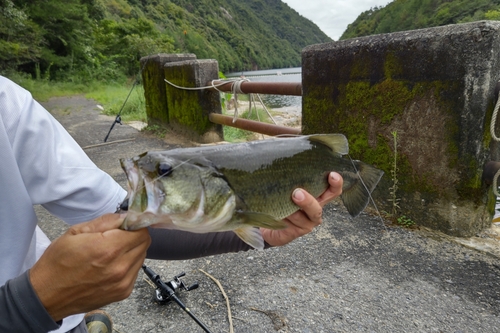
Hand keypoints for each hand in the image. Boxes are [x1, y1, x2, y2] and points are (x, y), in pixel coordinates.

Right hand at [30, 214, 150, 321]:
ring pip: (142, 256)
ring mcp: (123, 282)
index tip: (126, 224)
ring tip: (111, 252)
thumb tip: (126, 215)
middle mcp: (120, 267)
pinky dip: (128, 264)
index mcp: (108, 249)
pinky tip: (111, 265)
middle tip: (117, 236)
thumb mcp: (75, 232)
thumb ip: (105, 221)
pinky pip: (135, 271)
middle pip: (144, 242)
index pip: (140, 230)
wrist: (46, 296)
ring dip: (132, 250)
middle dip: (134, 235)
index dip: (134, 224)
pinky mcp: (123, 293)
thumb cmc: (57, 263)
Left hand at [261, 172, 342, 246]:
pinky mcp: (297, 232)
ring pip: (301, 217)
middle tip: (296, 193)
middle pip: (318, 207)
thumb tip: (286, 155)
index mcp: (317, 196)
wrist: (267, 223)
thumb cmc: (278, 200)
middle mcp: (315, 210)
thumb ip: (291, 176)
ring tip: (280, 203)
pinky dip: (284, 217)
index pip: (333, 190)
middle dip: (309, 201)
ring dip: (291, 209)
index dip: (336, 183)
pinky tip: (277, 213)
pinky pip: (293, 224)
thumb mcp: (286, 186)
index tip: (332, 175)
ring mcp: (307, 223)